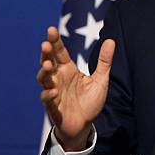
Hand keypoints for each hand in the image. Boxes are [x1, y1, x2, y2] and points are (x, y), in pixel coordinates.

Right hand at [37, 26, 114, 150]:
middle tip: (45, 44)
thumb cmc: (90, 102)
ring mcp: (54, 91)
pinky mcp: (53, 106)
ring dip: (44, 71)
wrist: (84, 125)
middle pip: (48, 62)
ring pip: (44, 78)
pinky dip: (48, 94)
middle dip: (46, 53)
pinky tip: (54, 90)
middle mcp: (58, 78)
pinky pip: (47, 98)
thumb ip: (104, 61)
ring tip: (49, 65)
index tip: (51, 29)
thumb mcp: (100, 80)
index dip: (55, 41)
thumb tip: (111, 40)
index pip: (60, 52)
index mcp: (68, 70)